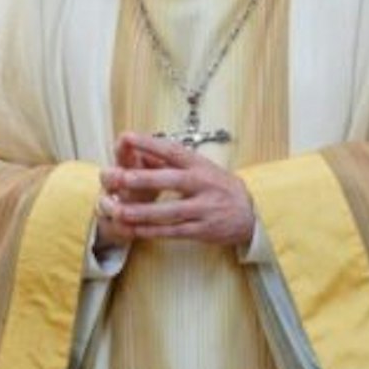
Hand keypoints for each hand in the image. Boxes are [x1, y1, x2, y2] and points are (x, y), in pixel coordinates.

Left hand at [98, 132, 255, 248]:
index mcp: (199, 165)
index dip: (149, 143)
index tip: (126, 137)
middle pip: (171, 181)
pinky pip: (174, 232)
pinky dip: (153, 232)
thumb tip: (141, 150)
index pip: (172, 151)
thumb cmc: (217, 186)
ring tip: (119, 211)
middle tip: (119, 177)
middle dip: (144, 180)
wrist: (249, 214)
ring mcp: (204, 209)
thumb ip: (172, 162)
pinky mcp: (203, 230)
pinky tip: (134, 230)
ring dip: (143, 212)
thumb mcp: (201, 168)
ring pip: (170, 211)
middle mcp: (203, 185)